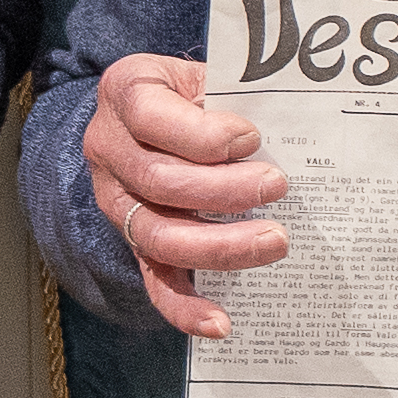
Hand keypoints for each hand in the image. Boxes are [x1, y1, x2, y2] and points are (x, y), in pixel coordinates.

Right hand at [82, 54, 285, 338]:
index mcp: (125, 93)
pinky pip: (154, 281)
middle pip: (159, 182)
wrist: (150, 113)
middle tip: (277, 187)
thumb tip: (289, 131)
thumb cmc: (192, 92)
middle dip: (224, 190)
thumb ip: (233, 97)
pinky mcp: (135, 243)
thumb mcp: (203, 74)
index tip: (251, 138)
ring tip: (275, 240)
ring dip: (220, 245)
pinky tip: (221, 323)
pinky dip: (185, 308)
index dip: (202, 135)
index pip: (151, 118)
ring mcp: (118, 202)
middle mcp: (109, 150)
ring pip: (159, 236)